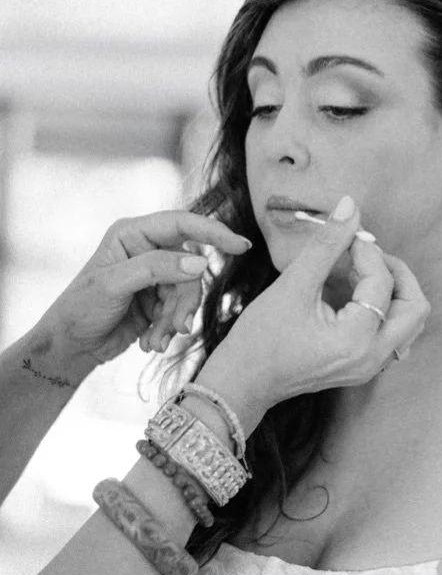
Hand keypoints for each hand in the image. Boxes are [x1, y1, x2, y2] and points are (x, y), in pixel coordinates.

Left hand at [24, 210, 253, 384]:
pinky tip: (150, 343)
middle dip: (185, 299)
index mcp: (134, 234)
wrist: (67, 350)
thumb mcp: (113, 286)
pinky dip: (169, 328)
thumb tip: (200, 263)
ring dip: (175, 319)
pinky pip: (181, 309)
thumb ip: (156, 269)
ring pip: (188, 291)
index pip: (183, 224)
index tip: (241, 246)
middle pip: (190, 266)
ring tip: (156, 341)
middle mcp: (148, 250)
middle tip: (179, 325)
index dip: (214, 232)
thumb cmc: (78, 311)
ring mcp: (155, 275)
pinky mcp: (158, 300)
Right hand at [198, 199, 428, 422]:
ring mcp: (370, 366)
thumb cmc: (259, 339)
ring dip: (394, 290)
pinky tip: (355, 292)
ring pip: (408, 321)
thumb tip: (351, 206)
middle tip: (368, 255)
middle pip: (415, 306)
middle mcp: (372, 357)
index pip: (382, 284)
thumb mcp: (292, 286)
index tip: (349, 237)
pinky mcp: (363, 366)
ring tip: (360, 272)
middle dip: (397, 273)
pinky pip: (393, 332)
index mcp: (356, 340)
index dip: (369, 252)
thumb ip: (327, 244)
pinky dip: (384, 307)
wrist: (239, 384)